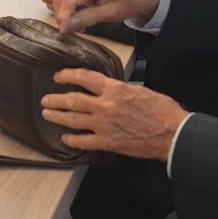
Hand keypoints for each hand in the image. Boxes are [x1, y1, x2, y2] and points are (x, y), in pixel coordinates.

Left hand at [40, 68, 186, 161]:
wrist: (172, 133)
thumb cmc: (162, 110)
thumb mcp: (140, 90)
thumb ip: (120, 90)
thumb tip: (110, 89)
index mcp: (114, 89)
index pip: (85, 78)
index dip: (68, 76)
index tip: (59, 76)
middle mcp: (105, 105)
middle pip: (73, 100)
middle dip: (56, 99)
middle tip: (45, 99)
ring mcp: (104, 125)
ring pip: (73, 119)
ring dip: (58, 116)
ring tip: (47, 114)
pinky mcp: (108, 142)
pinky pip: (84, 141)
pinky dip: (72, 140)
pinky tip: (65, 138)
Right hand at [51, 0, 160, 32]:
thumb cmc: (130, 1)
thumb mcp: (112, 14)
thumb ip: (89, 18)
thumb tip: (69, 25)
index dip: (63, 17)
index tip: (64, 31)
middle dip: (61, 14)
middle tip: (70, 30)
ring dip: (63, 11)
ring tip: (77, 24)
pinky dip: (67, 5)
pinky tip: (78, 16)